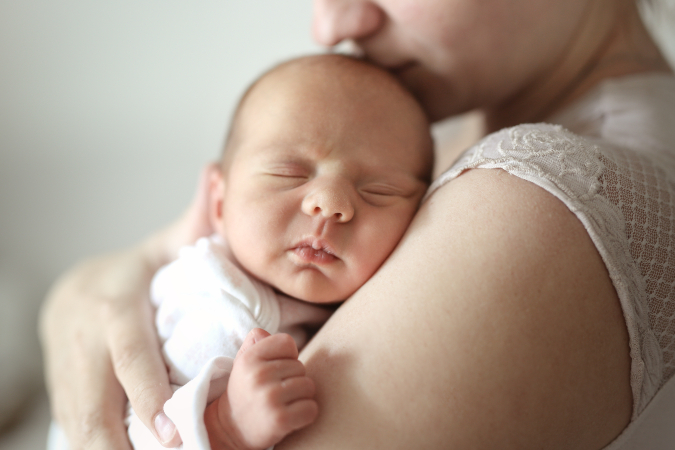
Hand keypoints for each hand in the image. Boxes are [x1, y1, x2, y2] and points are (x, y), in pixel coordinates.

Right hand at [39, 163, 219, 448]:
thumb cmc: (131, 275)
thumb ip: (195, 222)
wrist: (72, 293)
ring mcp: (67, 370)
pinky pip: (76, 428)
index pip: (128, 352)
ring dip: (109, 449)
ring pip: (80, 423)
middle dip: (123, 439)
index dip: (145, 390)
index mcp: (112, 306)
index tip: (170, 425)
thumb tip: (219, 173)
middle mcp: (83, 341)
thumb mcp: (160, 247)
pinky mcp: (62, 392)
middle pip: (94, 401)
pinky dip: (98, 448)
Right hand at [205, 329, 318, 449]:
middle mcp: (258, 375)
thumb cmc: (246, 390)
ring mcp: (269, 398)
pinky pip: (311, 408)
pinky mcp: (280, 419)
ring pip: (309, 386)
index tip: (276, 369)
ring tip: (283, 403)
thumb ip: (256, 342)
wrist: (231, 429)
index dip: (287, 356)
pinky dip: (306, 414)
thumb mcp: (244, 362)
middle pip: (300, 366)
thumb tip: (263, 332)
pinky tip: (290, 417)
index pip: (287, 342)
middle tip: (276, 391)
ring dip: (301, 397)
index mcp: (249, 358)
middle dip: (293, 379)